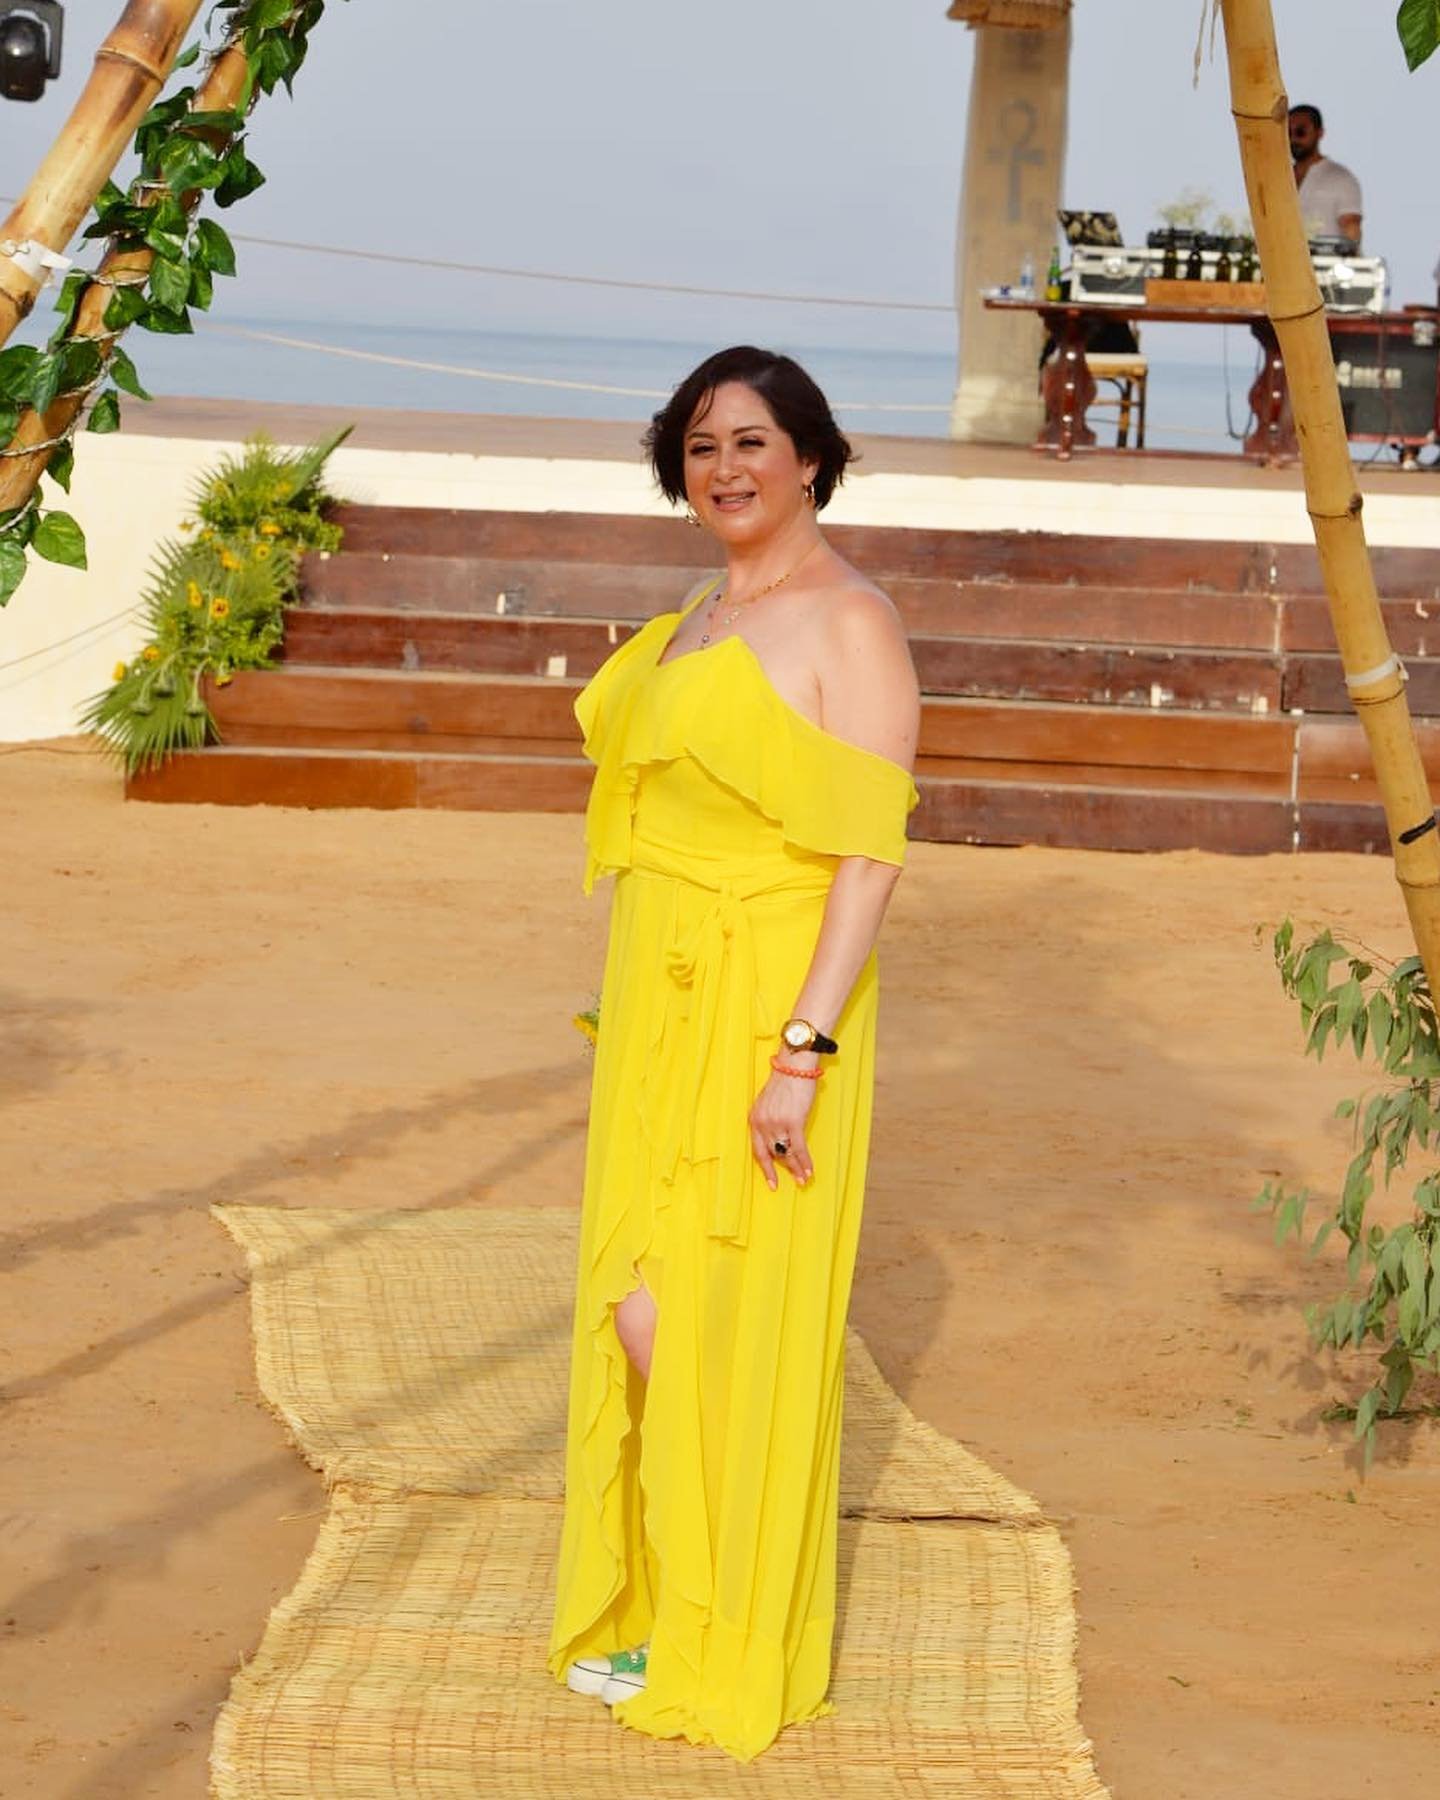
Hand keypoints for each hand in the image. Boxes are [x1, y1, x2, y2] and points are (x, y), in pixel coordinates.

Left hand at [749, 1058, 818, 1189]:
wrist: (795, 1065)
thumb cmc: (785, 1081)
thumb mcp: (769, 1103)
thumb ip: (770, 1121)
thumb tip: (781, 1140)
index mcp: (754, 1119)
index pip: (757, 1150)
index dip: (766, 1168)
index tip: (772, 1182)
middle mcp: (762, 1123)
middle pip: (773, 1154)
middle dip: (785, 1170)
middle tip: (795, 1181)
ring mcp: (777, 1123)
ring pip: (786, 1153)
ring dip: (796, 1168)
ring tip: (804, 1179)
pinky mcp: (793, 1121)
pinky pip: (798, 1148)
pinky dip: (805, 1161)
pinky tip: (809, 1170)